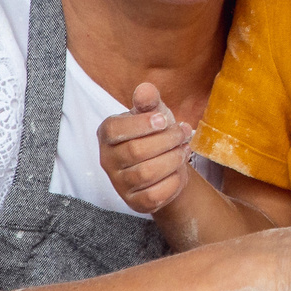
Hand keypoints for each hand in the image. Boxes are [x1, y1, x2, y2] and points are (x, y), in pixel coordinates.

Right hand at [98, 83, 195, 214]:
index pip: (115, 130)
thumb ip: (149, 102)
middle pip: (135, 152)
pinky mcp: (134, 202)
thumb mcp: (154, 114)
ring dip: (172, 159)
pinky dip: (172, 181)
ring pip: (146, 174)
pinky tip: (179, 170)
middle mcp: (107, 160)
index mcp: (107, 134)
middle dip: (166, 141)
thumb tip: (146, 89)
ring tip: (183, 150)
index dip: (142, 124)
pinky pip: (154, 195)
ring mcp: (119, 183)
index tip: (165, 119)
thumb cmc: (156, 134)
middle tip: (183, 134)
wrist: (166, 164)